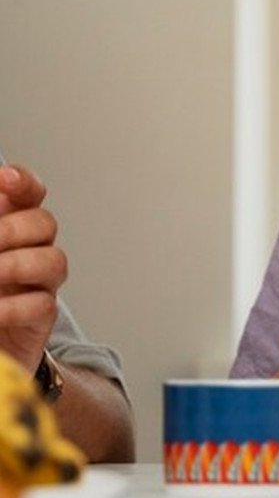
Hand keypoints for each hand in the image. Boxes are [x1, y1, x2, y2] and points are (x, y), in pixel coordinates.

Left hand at [0, 165, 66, 371]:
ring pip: (54, 261)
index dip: (23, 182)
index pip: (29, 193)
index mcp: (10, 226)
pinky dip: (14, 307)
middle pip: (45, 223)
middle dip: (12, 229)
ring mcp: (39, 283)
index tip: (4, 179)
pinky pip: (43, 304)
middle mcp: (31, 249)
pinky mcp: (41, 318)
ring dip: (17, 265)